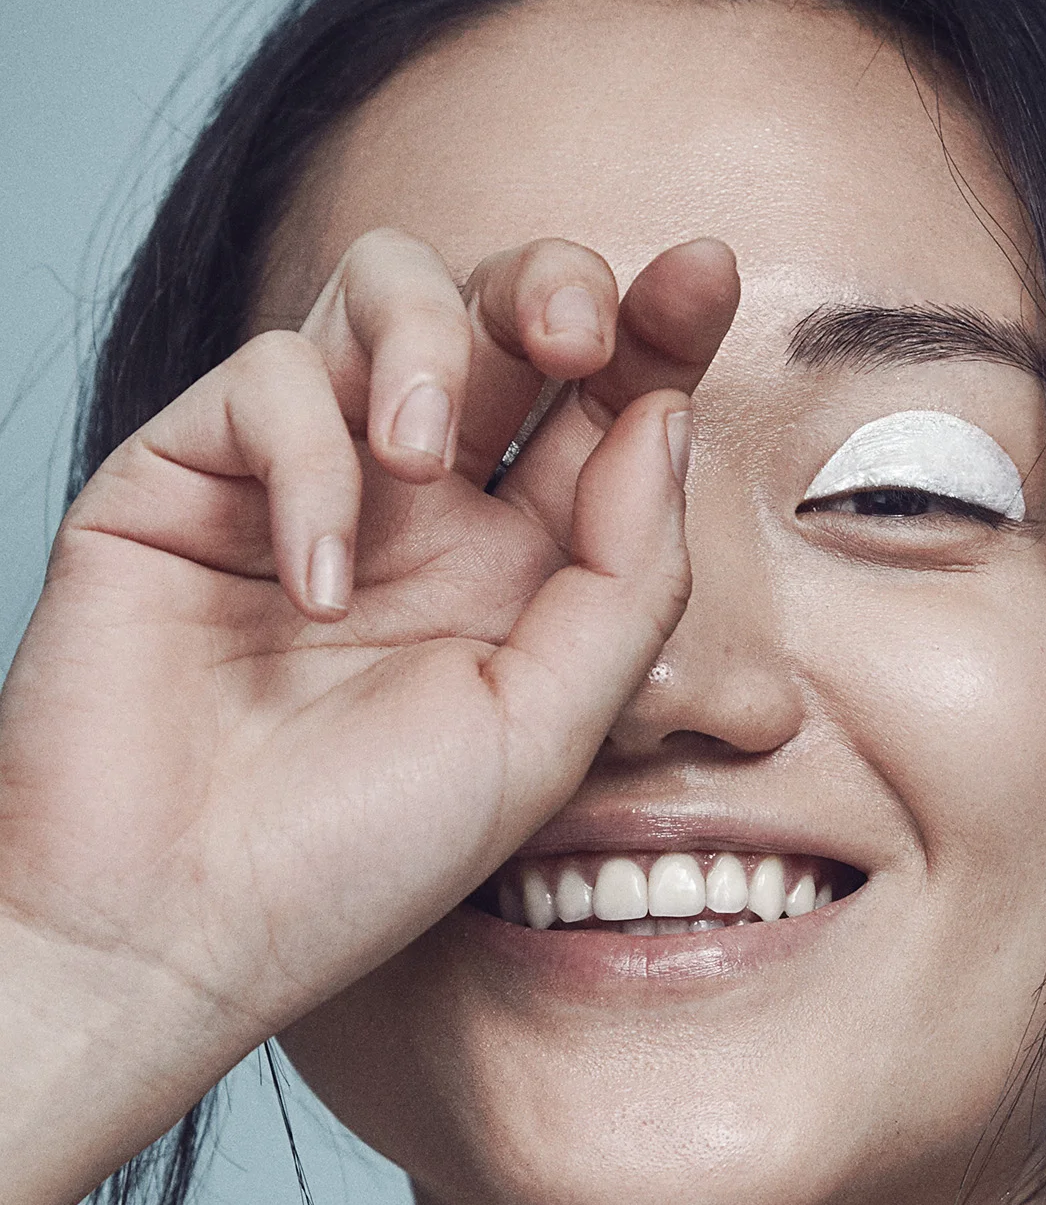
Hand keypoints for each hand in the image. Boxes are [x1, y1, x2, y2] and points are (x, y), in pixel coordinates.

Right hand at [0, 227, 738, 1087]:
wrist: (176, 928)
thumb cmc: (359, 859)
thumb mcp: (544, 736)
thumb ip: (622, 581)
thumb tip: (663, 417)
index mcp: (519, 568)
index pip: (603, 406)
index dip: (658, 325)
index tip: (709, 277)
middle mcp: (419, 509)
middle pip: (503, 313)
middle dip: (553, 284)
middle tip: (572, 333)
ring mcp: (303, 481)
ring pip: (379, 292)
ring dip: (424, 340)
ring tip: (417, 455)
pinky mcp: (187, 474)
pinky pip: (265, 382)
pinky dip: (306, 464)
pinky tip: (314, 589)